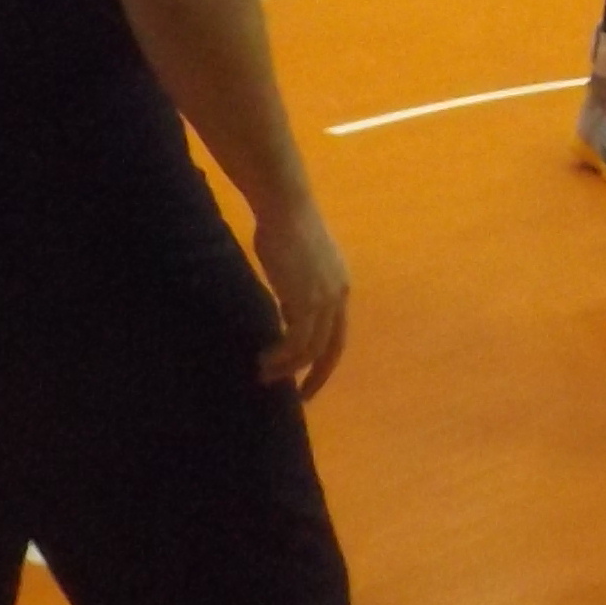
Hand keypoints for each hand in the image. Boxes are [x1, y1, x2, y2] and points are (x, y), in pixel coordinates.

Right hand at [255, 203, 349, 399]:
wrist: (285, 208)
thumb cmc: (284, 229)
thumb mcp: (297, 267)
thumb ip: (298, 292)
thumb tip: (288, 314)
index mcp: (340, 287)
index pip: (338, 335)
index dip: (325, 360)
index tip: (310, 379)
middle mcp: (339, 296)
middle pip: (331, 348)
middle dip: (316, 375)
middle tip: (299, 396)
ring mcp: (325, 299)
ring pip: (311, 349)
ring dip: (288, 367)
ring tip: (266, 375)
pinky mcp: (307, 301)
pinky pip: (296, 341)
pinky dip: (281, 356)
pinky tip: (265, 360)